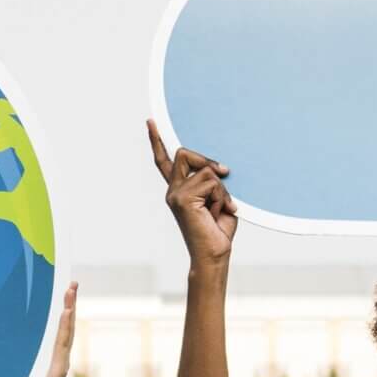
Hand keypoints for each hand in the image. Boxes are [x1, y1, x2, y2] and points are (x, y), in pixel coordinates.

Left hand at [25, 282, 78, 376]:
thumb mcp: (23, 371)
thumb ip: (21, 358)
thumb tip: (0, 341)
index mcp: (51, 355)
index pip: (59, 327)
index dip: (63, 309)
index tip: (65, 291)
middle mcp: (59, 356)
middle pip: (66, 324)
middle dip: (70, 302)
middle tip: (73, 283)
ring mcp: (60, 361)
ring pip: (66, 330)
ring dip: (69, 309)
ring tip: (71, 292)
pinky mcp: (58, 368)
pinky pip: (61, 344)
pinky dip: (64, 327)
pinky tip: (66, 313)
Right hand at [147, 120, 237, 271]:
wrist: (214, 254)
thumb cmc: (218, 230)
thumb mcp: (218, 198)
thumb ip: (213, 181)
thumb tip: (217, 168)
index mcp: (179, 190)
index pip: (164, 161)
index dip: (157, 141)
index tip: (151, 122)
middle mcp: (173, 190)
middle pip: (184, 154)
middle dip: (206, 159)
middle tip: (226, 172)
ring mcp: (175, 194)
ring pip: (205, 170)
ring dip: (222, 188)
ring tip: (222, 208)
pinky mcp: (183, 199)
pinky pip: (211, 182)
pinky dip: (223, 196)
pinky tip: (221, 212)